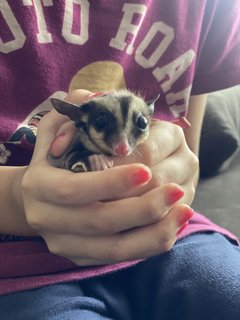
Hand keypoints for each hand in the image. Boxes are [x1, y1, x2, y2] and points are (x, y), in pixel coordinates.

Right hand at [20, 90, 194, 265]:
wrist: (40, 197)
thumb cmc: (54, 158)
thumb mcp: (56, 129)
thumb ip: (73, 114)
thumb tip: (94, 101)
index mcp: (39, 185)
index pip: (74, 189)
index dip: (110, 182)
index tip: (146, 170)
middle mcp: (47, 219)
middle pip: (99, 221)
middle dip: (142, 208)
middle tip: (177, 190)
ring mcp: (65, 242)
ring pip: (114, 248)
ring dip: (154, 232)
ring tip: (184, 211)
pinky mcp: (82, 256)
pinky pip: (120, 257)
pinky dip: (150, 245)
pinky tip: (173, 227)